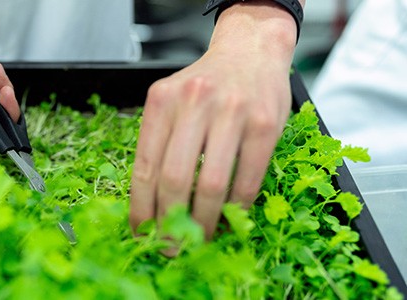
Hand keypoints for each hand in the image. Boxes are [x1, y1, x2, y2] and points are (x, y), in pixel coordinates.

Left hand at [129, 1, 296, 240]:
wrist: (249, 49)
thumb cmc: (205, 85)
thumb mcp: (172, 101)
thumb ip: (160, 142)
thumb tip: (150, 203)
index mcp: (161, 101)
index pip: (144, 166)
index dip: (141, 208)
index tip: (141, 232)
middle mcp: (193, 103)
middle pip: (175, 179)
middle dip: (170, 222)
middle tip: (170, 245)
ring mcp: (232, 112)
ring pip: (212, 184)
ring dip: (203, 221)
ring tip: (198, 240)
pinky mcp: (265, 123)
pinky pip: (247, 178)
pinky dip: (236, 207)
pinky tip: (228, 218)